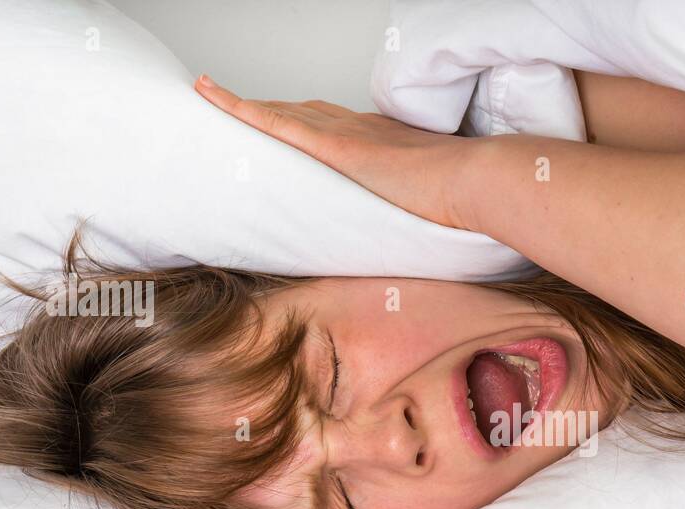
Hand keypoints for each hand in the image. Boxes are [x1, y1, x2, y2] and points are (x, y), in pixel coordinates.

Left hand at [193, 74, 483, 229]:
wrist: (475, 182)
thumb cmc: (466, 202)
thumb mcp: (437, 209)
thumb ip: (421, 215)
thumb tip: (424, 237)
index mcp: (384, 142)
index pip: (334, 127)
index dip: (306, 122)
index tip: (290, 124)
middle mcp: (361, 128)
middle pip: (302, 113)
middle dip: (269, 110)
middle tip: (234, 105)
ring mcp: (345, 134)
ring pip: (282, 112)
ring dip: (247, 105)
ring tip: (211, 96)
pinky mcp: (334, 146)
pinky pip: (273, 121)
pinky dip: (238, 106)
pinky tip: (209, 94)